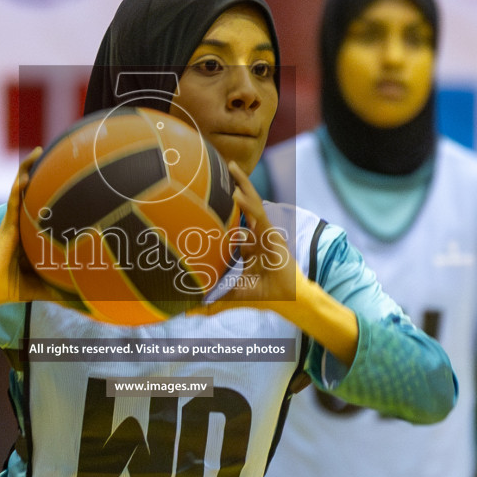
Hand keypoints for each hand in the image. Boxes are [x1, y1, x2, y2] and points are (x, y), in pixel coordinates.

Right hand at [0, 150, 73, 322]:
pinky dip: (18, 188)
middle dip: (39, 173)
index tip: (66, 178)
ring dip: (26, 171)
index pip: (40, 208)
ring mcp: (13, 223)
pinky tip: (25, 175)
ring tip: (37, 153)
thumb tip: (84, 301)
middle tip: (51, 154)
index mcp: (30, 235)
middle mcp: (22, 225)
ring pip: (19, 191)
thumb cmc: (11, 286)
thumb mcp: (42, 286)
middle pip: (30, 193)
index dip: (50, 192)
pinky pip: (12, 202)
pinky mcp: (6, 226)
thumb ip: (60, 289)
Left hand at [195, 162, 298, 314]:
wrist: (287, 299)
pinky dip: (249, 204)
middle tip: (220, 167)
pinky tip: (238, 192)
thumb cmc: (265, 294)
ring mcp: (264, 232)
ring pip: (253, 203)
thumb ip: (213, 299)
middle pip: (243, 205)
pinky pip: (259, 216)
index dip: (222, 208)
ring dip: (243, 184)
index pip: (233, 221)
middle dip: (234, 185)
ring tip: (232, 166)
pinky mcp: (272, 235)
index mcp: (248, 245)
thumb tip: (189, 309)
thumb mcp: (233, 294)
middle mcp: (256, 234)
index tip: (204, 195)